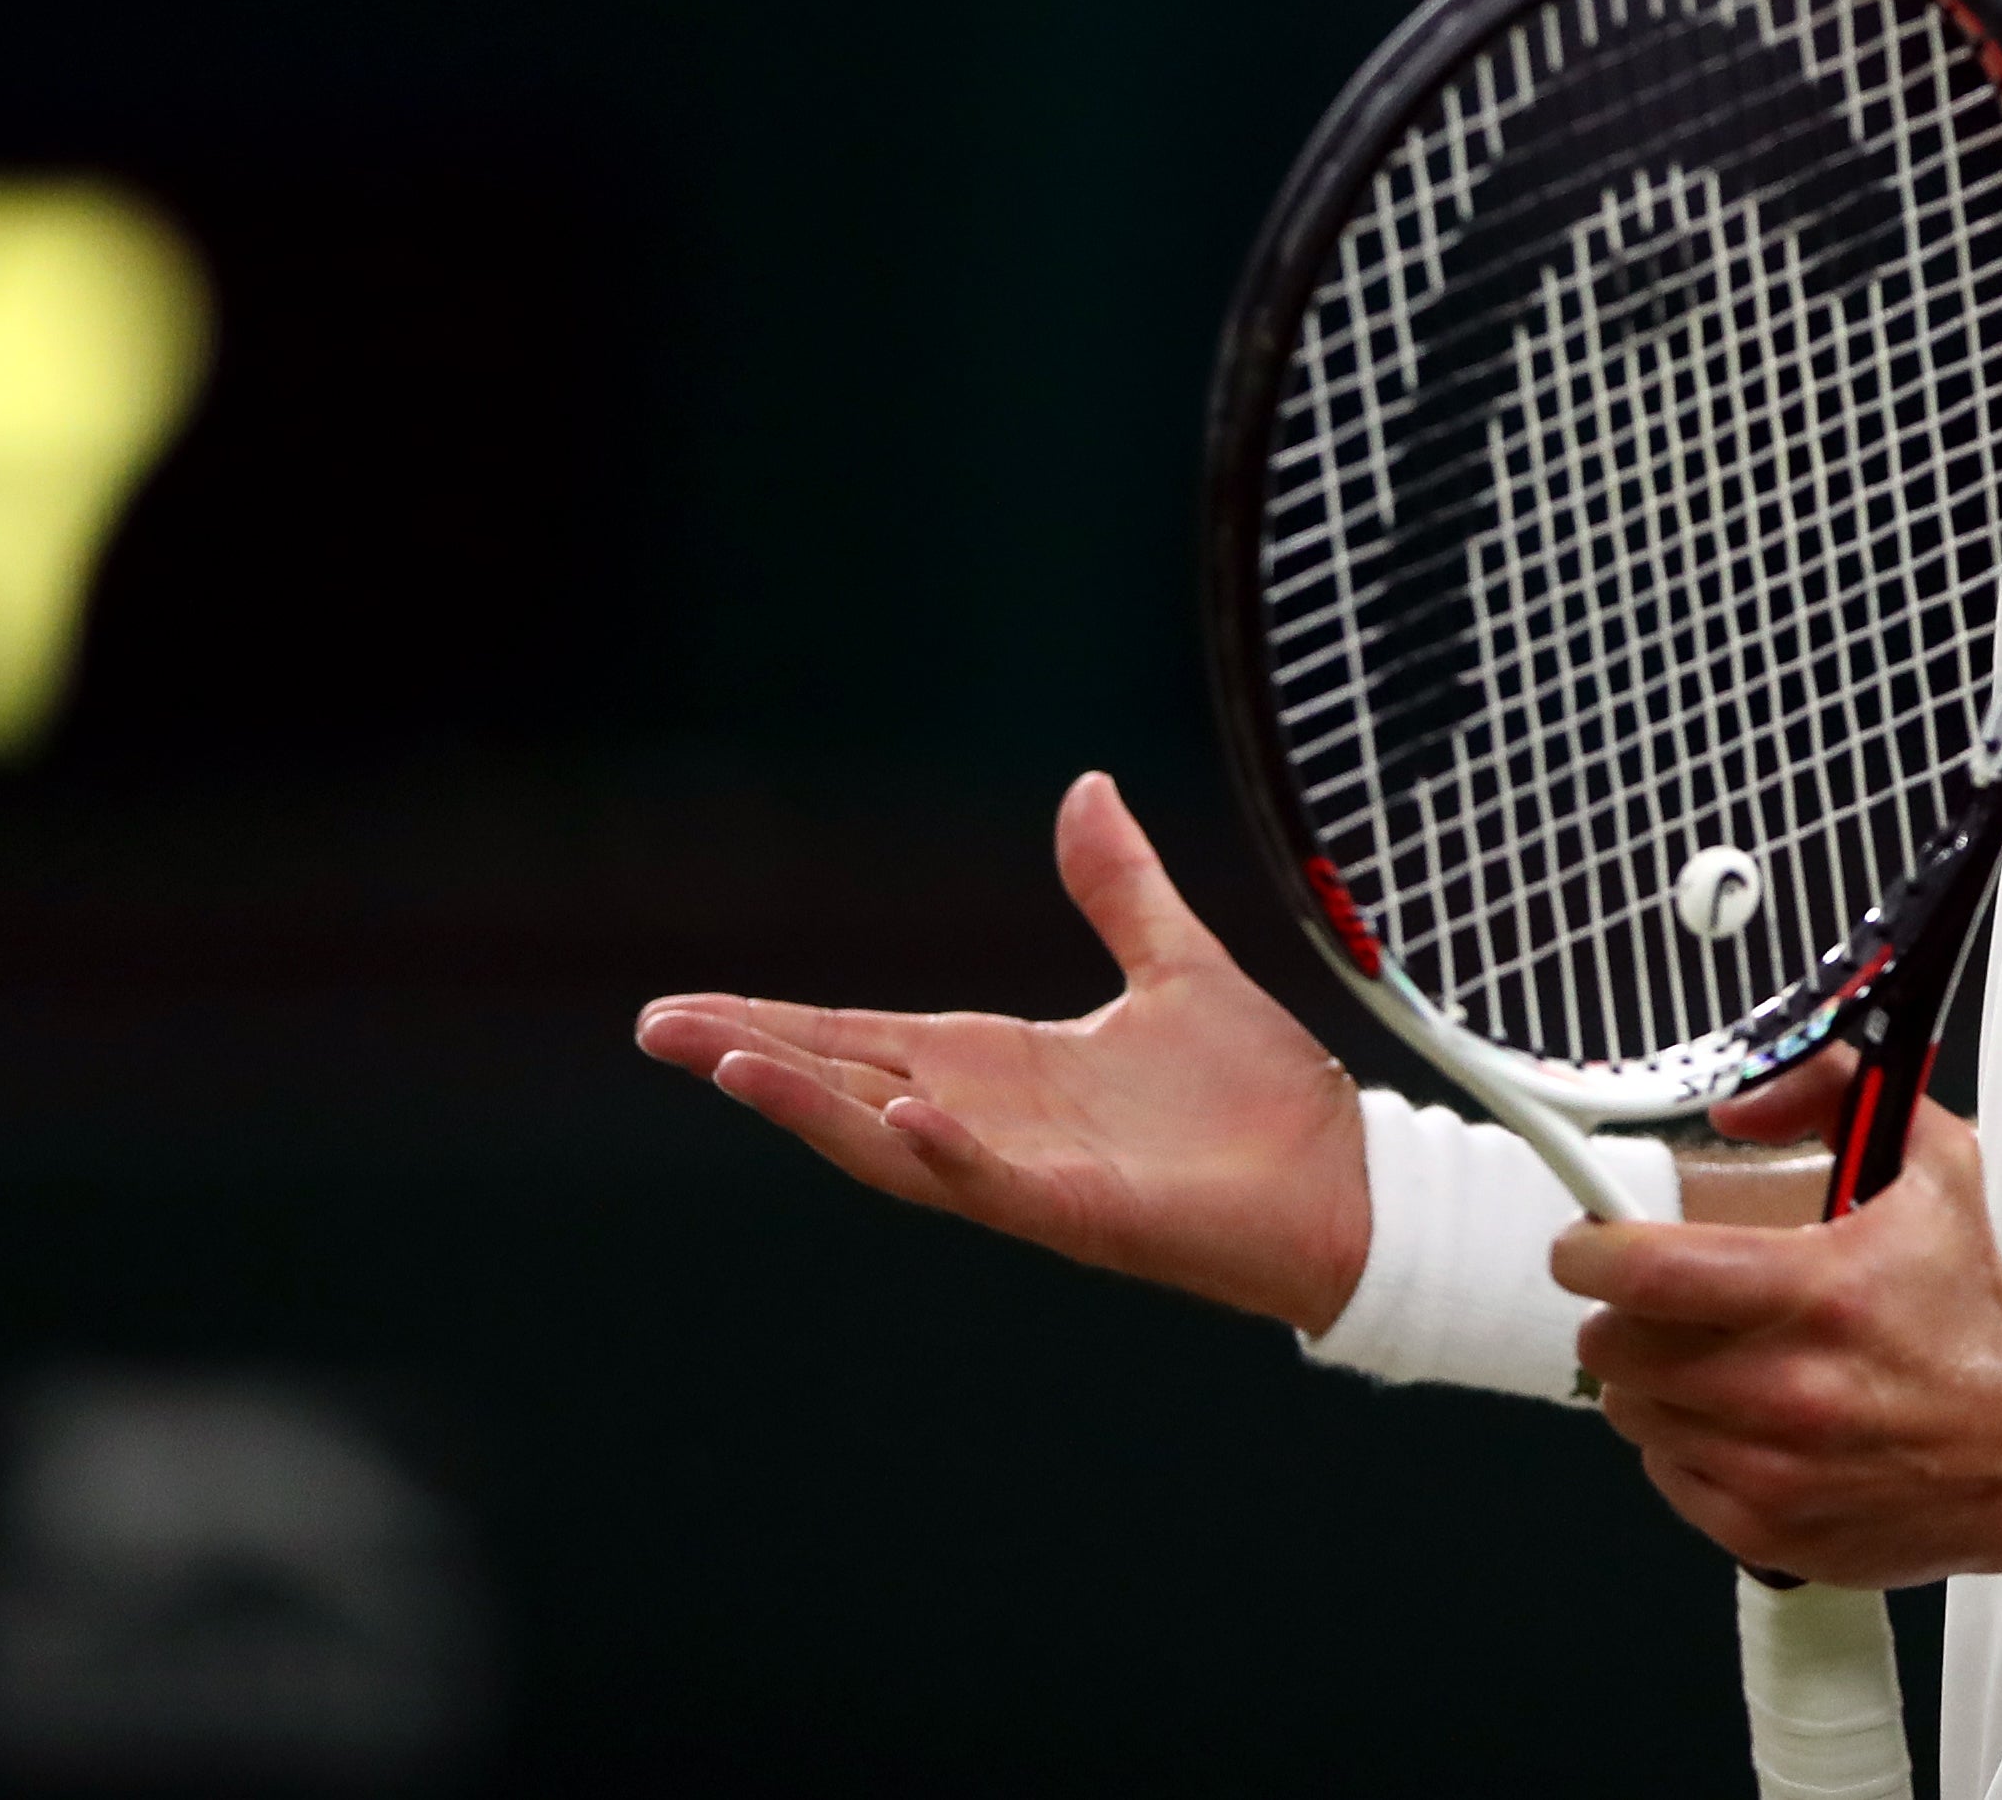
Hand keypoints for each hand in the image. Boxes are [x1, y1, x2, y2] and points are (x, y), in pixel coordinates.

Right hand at [632, 772, 1374, 1331]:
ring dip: (813, 1106)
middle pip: (845, 1085)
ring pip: (889, 1142)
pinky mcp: (1080, 1213)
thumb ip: (1118, 887)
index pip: (857, 1038)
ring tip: (731, 1066)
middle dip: (751, 1058)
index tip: (676, 1009)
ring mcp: (1028, 1174)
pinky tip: (898, 1115)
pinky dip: (944, 1152)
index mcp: (1000, 1066)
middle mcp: (993, 1121)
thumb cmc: (1257, 1096)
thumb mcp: (1174, 963)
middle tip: (656, 1031)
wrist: (1344, 1177)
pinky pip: (995, 1183)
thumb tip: (1087, 788)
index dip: (770, 1020)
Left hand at [1557, 1100, 2001, 1586]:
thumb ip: (1831, 1093)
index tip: (1584, 1242)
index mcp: (1819, 1292)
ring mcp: (1772, 1470)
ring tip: (1702, 1359)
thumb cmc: (1969, 1310)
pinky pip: (1665, 1472)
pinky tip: (1734, 1418)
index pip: (1646, 1272)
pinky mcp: (1767, 1532)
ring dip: (1648, 1379)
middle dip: (1618, 1314)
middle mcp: (1787, 1389)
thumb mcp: (1933, 1167)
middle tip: (1653, 1302)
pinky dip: (1683, 1442)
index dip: (1589, 1250)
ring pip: (1630, 1412)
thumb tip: (1736, 1104)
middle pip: (1614, 1348)